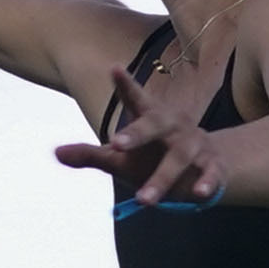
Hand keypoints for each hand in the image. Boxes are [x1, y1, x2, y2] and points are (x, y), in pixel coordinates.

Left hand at [57, 57, 225, 208]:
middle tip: (115, 144)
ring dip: (162, 178)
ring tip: (144, 199)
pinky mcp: (213, 164)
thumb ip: (91, 155)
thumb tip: (55, 153)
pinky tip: (199, 194)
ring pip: (178, 156)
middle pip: (155, 124)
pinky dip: (207, 182)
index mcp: (150, 117)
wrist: (205, 165)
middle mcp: (173, 125)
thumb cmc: (153, 156)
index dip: (125, 84)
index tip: (114, 68)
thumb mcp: (121, 158)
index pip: (135, 99)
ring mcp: (194, 144)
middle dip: (137, 133)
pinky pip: (211, 172)